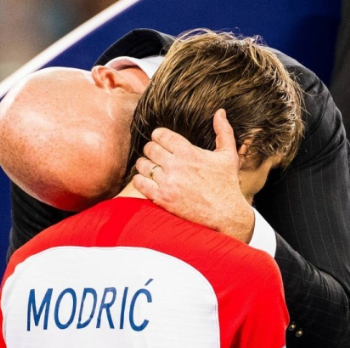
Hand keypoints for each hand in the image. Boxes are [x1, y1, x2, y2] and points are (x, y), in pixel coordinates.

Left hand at [132, 109, 254, 241]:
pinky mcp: (161, 198)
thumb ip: (223, 131)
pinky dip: (139, 179)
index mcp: (189, 152)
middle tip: (155, 154)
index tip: (161, 141)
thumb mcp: (228, 155)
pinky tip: (146, 180)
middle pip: (149, 148)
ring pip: (142, 165)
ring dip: (144, 164)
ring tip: (150, 167)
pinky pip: (139, 183)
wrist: (225, 214)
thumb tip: (220, 112)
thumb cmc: (226, 184)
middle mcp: (175, 165)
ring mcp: (167, 182)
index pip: (160, 135)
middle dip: (151, 149)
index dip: (158, 136)